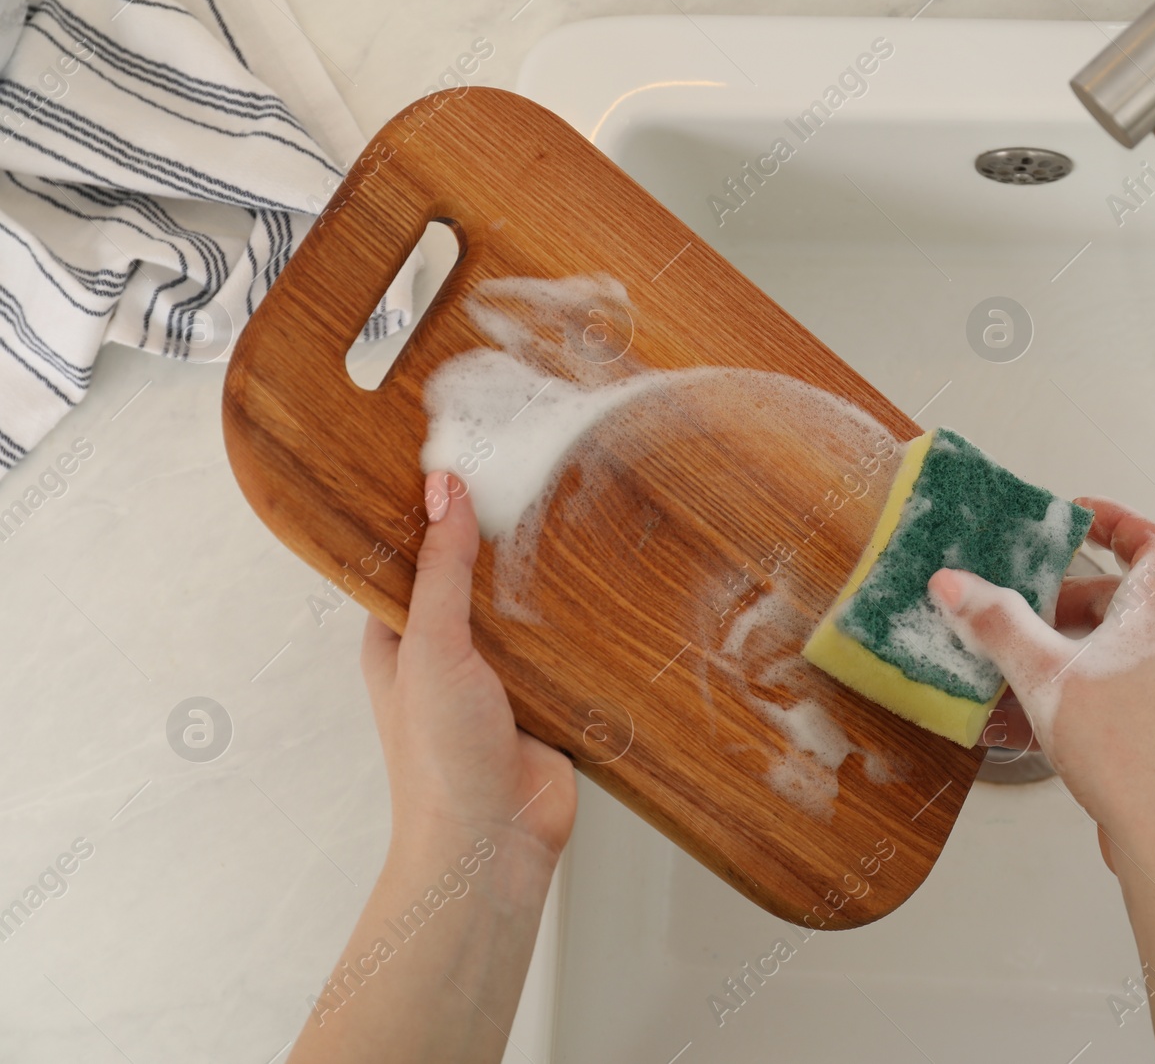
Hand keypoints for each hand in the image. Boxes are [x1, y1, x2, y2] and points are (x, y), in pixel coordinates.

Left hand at [360, 470, 576, 865]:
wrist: (494, 844)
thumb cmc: (438, 761)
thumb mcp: (431, 648)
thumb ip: (442, 570)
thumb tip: (444, 492)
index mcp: (400, 639)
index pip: (413, 558)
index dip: (432, 513)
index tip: (458, 459)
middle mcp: (448, 653)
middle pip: (475, 579)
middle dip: (498, 539)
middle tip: (527, 473)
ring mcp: (501, 677)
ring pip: (524, 609)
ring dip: (544, 581)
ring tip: (573, 514)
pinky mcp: (549, 698)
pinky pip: (565, 647)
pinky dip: (581, 623)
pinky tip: (605, 584)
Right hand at [932, 498, 1154, 852]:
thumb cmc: (1124, 746)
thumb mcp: (1046, 674)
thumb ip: (997, 625)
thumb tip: (953, 582)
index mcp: (1154, 616)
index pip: (1153, 544)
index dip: (1118, 521)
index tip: (1076, 517)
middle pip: (1121, 600)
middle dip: (1066, 596)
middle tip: (1023, 603)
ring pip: (1107, 652)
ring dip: (1058, 650)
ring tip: (1010, 663)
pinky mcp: (1150, 733)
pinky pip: (1102, 695)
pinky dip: (1063, 695)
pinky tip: (1019, 722)